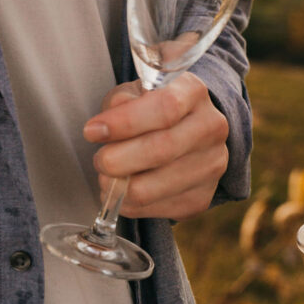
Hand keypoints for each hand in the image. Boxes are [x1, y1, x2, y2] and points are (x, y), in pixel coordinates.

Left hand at [83, 74, 228, 219]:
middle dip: (116, 160)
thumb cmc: (152, 109)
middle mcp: (211, 127)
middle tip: (99, 161)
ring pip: (152, 188)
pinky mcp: (202, 197)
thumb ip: (120, 102)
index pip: (165, 108)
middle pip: (161, 150)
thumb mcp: (134, 92)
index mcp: (194, 92)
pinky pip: (155, 210)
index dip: (124, 122)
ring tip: (107, 177)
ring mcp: (211, 164)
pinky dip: (128, 205)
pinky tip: (124, 191)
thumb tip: (104, 127)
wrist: (186, 132)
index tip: (92, 131)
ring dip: (118, 187)